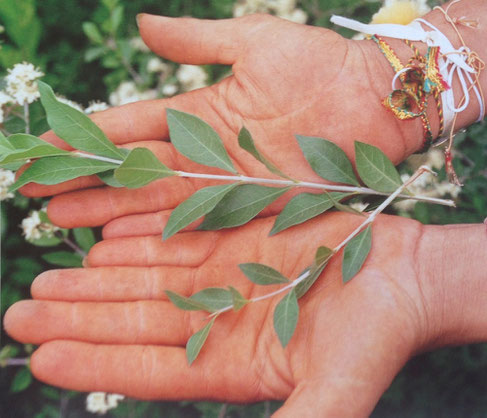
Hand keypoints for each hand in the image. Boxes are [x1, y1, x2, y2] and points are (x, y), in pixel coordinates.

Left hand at [5, 213, 436, 416]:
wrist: (405, 277)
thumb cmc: (376, 337)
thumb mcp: (333, 393)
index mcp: (229, 364)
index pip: (146, 369)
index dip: (93, 364)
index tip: (41, 354)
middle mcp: (217, 319)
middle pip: (134, 319)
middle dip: (77, 316)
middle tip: (23, 309)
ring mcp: (224, 275)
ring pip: (146, 276)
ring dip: (97, 276)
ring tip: (49, 276)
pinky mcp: (238, 237)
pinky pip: (176, 235)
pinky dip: (137, 236)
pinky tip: (102, 237)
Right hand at [22, 13, 423, 229]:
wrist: (372, 99)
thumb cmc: (319, 65)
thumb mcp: (252, 41)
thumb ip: (198, 40)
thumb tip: (143, 26)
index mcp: (201, 112)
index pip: (131, 126)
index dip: (89, 137)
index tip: (47, 146)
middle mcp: (205, 152)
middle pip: (134, 169)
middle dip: (87, 180)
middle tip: (38, 193)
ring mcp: (226, 183)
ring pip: (155, 199)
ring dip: (109, 209)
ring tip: (63, 220)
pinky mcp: (251, 207)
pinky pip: (195, 221)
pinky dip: (156, 230)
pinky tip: (119, 240)